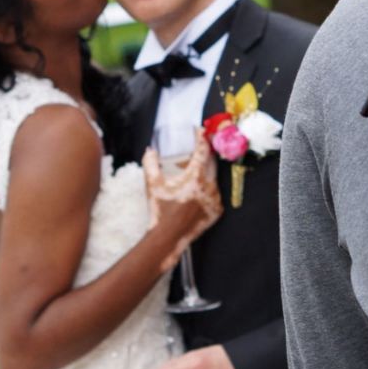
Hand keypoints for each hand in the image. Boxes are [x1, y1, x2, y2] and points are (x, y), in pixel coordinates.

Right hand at [142, 132, 222, 269]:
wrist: (168, 237)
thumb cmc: (161, 210)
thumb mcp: (152, 185)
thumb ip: (150, 163)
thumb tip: (150, 150)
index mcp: (195, 177)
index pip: (203, 150)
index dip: (202, 138)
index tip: (200, 131)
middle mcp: (209, 186)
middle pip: (212, 162)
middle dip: (205, 154)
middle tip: (197, 149)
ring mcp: (215, 199)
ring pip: (213, 178)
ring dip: (205, 173)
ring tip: (191, 175)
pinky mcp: (217, 210)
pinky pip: (215, 193)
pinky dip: (207, 189)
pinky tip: (195, 191)